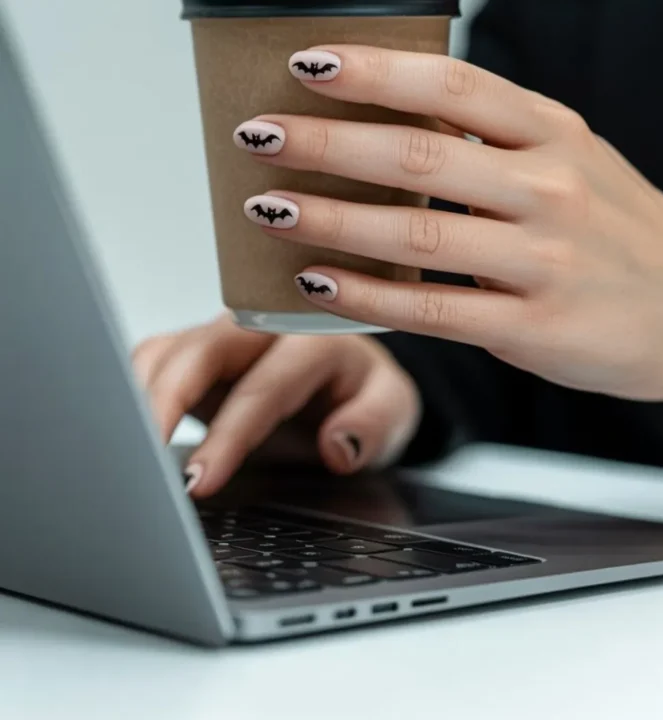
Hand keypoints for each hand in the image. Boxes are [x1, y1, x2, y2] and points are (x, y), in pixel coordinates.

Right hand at [133, 316, 420, 496]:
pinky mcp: (194, 349)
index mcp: (314, 338)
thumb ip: (374, 423)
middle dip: (164, 405)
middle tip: (140, 461)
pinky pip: (154, 359)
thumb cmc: (364, 392)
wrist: (347, 375)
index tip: (199, 480)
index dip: (229, 436)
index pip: (263, 389)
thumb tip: (339, 446)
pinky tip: (125, 430)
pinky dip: (133, 390)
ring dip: (140, 397)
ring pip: (169, 353)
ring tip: (123, 452)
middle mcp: (261, 327)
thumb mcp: (394, 410)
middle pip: (201, 354)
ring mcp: (223, 335)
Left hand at [237, 45, 662, 400]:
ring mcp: (543, 259)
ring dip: (331, 219)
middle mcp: (550, 187)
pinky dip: (365, 296)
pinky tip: (314, 285)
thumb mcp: (572, 155)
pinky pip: (432, 310)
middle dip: (327, 143)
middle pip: (421, 155)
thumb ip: (493, 133)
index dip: (375, 70)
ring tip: (266, 208)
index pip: (452, 84)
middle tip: (258, 134)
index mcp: (553, 132)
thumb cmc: (614, 227)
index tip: (306, 62)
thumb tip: (385, 109)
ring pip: (418, 235)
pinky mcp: (534, 327)